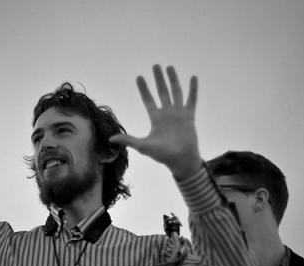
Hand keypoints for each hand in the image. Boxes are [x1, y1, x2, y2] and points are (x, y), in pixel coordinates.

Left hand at [110, 65, 201, 179]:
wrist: (181, 160)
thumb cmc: (163, 155)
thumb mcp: (143, 146)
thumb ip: (128, 140)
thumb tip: (110, 139)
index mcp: (156, 118)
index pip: (148, 100)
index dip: (144, 89)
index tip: (139, 77)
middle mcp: (167, 114)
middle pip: (162, 92)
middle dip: (158, 79)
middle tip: (155, 65)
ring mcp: (179, 114)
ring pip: (176, 92)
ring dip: (173, 80)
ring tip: (170, 67)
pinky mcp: (189, 116)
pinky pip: (191, 100)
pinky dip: (193, 89)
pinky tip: (193, 77)